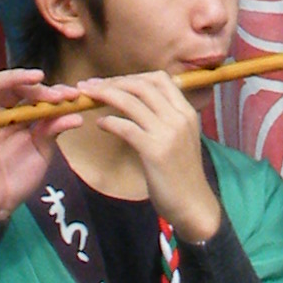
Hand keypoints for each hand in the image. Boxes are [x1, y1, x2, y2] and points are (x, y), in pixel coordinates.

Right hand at [0, 65, 62, 221]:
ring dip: (16, 78)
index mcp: (22, 116)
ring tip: (36, 78)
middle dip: (41, 88)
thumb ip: (53, 131)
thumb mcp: (42, 152)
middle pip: (18, 88)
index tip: (75, 96)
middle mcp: (3, 112)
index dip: (55, 93)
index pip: (37, 95)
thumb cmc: (18, 177)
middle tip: (60, 95)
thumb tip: (75, 115)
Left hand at [64, 73, 219, 239]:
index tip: (112, 82)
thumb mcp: (180, 139)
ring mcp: (168, 133)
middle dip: (113, 82)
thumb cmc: (182, 174)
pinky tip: (100, 125)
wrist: (193, 204)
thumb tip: (139, 106)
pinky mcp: (155, 151)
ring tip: (88, 97)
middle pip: (142, 85)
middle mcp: (179, 117)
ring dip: (105, 95)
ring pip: (132, 101)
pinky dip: (109, 122)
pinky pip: (126, 127)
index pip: (160, 79)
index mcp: (187, 112)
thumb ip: (166, 120)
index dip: (132, 77)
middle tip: (91, 86)